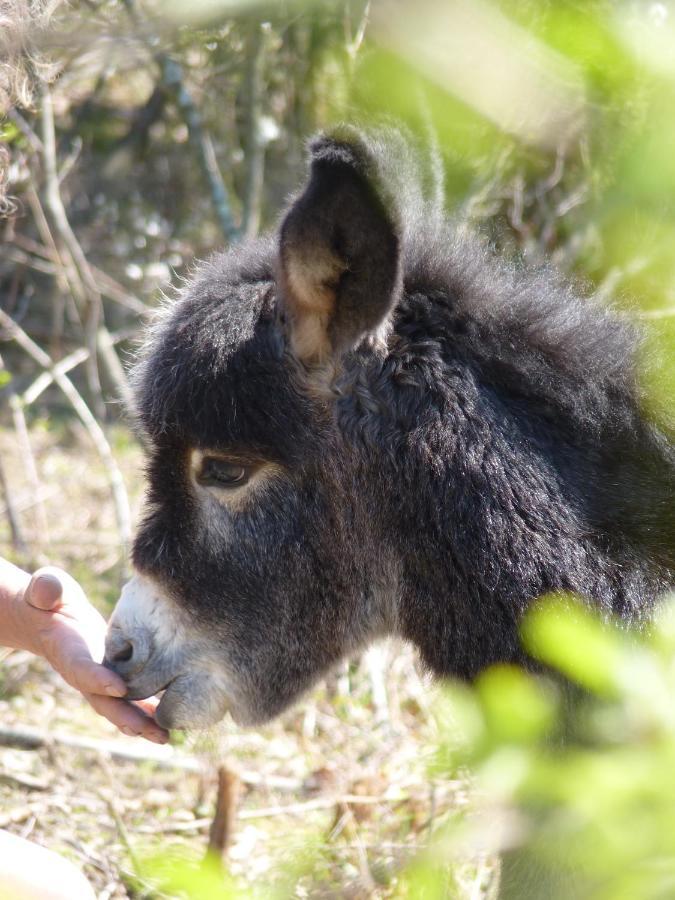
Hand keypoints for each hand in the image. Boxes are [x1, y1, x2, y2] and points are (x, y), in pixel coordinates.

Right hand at [15, 567, 167, 743]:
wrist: (51, 618)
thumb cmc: (50, 599)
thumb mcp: (47, 589)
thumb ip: (47, 589)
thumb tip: (46, 592)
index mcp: (67, 651)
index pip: (81, 669)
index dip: (97, 679)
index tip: (118, 688)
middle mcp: (84, 672)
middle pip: (104, 700)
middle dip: (127, 717)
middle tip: (151, 731)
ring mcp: (99, 678)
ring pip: (121, 706)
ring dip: (142, 722)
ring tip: (165, 738)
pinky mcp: (114, 676)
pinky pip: (131, 697)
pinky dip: (148, 710)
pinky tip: (170, 719)